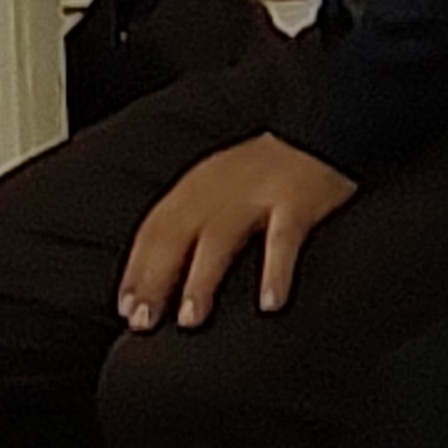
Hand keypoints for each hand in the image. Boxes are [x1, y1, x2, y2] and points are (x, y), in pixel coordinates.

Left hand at [117, 133, 359, 330]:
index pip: (155, 230)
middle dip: (155, 279)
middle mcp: (221, 188)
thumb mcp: (223, 183)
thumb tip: (166, 271)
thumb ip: (197, 218)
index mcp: (199, 185)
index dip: (136, 269)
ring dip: (201, 280)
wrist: (324, 124)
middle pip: (177, 236)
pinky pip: (283, 240)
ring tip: (190, 320)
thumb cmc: (270, 169)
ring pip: (221, 238)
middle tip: (142, 322)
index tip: (123, 308)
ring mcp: (259, 193)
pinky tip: (270, 304)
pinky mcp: (298, 201)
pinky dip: (275, 272)